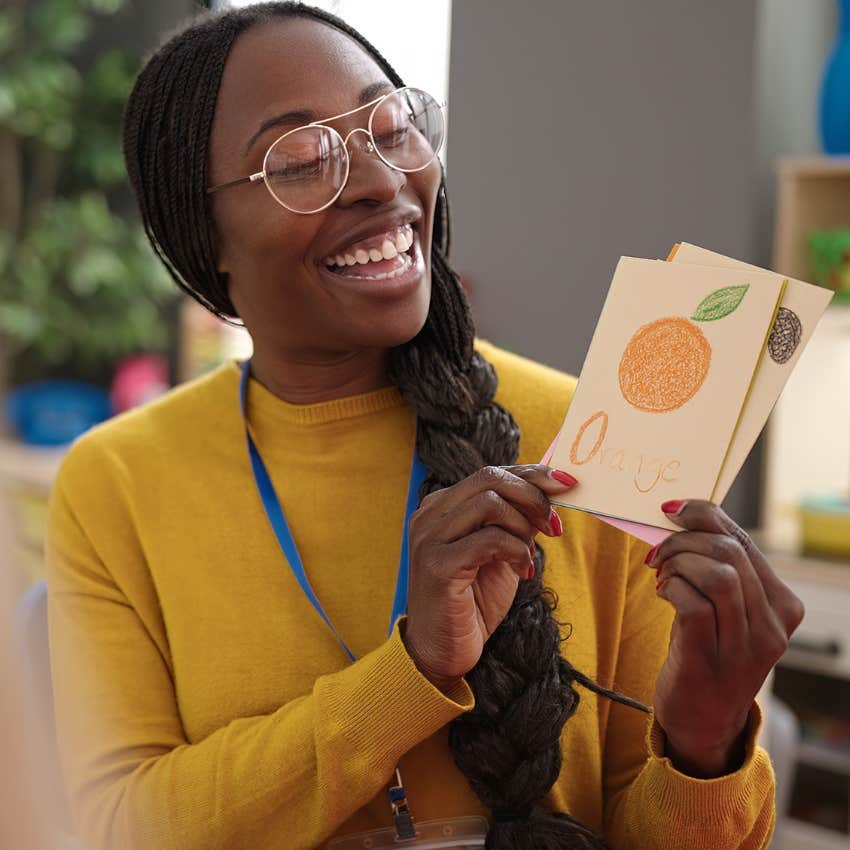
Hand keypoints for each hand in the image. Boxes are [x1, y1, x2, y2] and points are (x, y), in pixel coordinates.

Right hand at [402, 464, 576, 690]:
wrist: (441, 653)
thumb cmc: (472, 603)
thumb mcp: (501, 554)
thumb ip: (517, 522)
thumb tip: (553, 491)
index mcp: (442, 507)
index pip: (491, 474)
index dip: (533, 474)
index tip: (568, 484)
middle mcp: (430, 515)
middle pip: (489, 478)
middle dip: (533, 496)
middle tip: (555, 526)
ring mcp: (430, 538)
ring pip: (490, 503)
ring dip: (524, 527)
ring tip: (529, 557)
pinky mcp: (438, 565)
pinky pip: (489, 539)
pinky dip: (516, 551)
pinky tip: (523, 571)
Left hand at [647, 499, 804, 776]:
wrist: (701, 722)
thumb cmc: (707, 651)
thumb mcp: (725, 610)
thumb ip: (718, 568)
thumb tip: (683, 516)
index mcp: (782, 605)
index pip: (745, 541)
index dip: (705, 515)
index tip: (672, 509)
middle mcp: (772, 626)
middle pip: (731, 552)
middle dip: (684, 540)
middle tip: (657, 551)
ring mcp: (744, 647)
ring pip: (718, 574)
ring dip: (678, 563)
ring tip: (661, 574)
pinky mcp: (711, 660)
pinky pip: (694, 604)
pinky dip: (672, 588)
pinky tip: (663, 593)